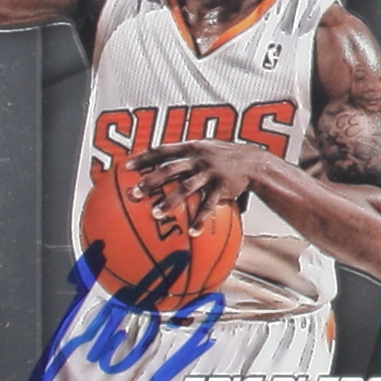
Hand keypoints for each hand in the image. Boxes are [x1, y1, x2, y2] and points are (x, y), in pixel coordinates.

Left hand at [126, 140, 262, 230]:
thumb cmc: (225, 158)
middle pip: (169, 169)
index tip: (125, 166)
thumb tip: (163, 169)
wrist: (254, 162)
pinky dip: (200, 218)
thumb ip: (187, 157)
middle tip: (133, 193)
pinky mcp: (223, 186)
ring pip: (186, 187)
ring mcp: (210, 172)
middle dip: (150, 181)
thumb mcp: (206, 150)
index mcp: (192, 147)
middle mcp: (198, 158)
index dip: (144, 157)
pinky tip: (192, 232)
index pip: (163, 150)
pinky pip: (209, 205)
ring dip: (169, 201)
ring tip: (155, 214)